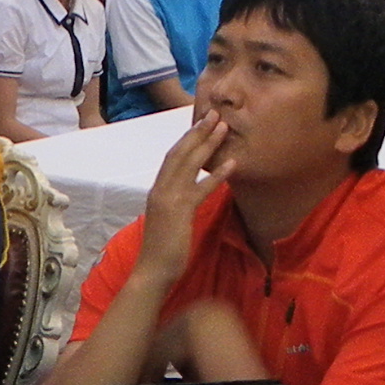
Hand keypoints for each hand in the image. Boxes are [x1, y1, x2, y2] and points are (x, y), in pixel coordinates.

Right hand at [135, 110, 236, 288]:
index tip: (201, 124)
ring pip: (188, 163)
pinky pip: (200, 188)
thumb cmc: (161, 250)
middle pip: (179, 152)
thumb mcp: (167, 220)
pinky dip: (217, 175)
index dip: (187, 138)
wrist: (152, 271)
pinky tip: (232, 164)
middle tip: (214, 113)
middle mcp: (160, 189)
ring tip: (223, 127)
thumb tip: (187, 195)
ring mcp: (168, 199)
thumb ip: (174, 204)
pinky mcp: (179, 211)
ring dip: (207, 143)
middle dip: (197, 131)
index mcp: (157, 190)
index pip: (172, 157)